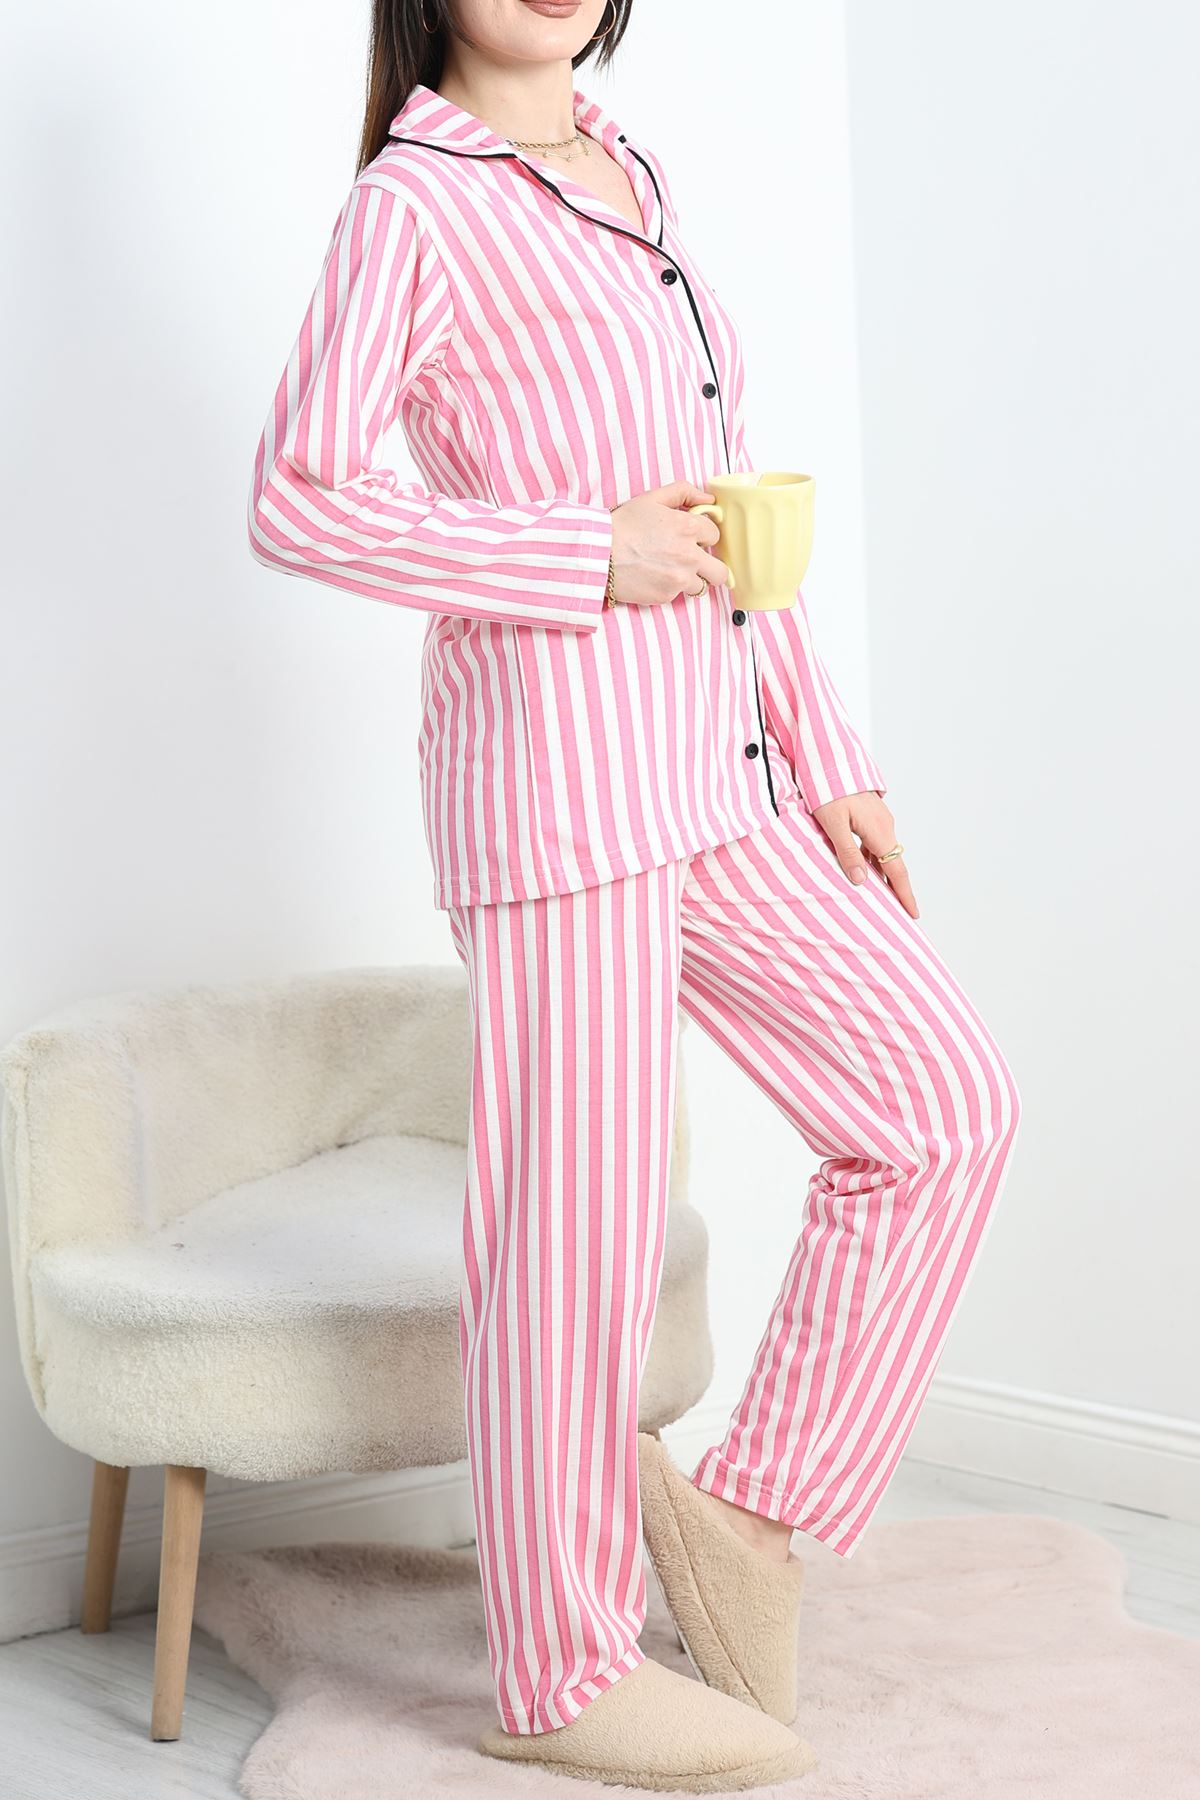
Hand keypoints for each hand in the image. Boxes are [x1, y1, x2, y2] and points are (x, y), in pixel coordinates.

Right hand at [608, 482, 732, 605]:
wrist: (598, 553)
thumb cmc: (622, 525)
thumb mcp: (652, 499)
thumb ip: (683, 492)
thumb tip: (708, 500)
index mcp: (688, 528)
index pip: (714, 535)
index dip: (702, 535)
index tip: (692, 537)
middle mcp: (689, 556)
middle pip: (720, 571)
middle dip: (711, 566)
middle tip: (696, 562)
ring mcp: (679, 579)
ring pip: (701, 586)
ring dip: (690, 579)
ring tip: (670, 570)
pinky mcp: (666, 596)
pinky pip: (677, 595)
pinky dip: (669, 587)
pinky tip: (653, 576)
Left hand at [812, 790, 918, 918]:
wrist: (830, 761)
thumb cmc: (829, 790)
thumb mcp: (833, 824)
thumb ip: (847, 852)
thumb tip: (861, 880)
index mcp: (879, 831)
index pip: (897, 871)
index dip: (904, 894)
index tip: (913, 914)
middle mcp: (885, 826)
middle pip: (894, 865)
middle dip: (898, 890)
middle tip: (900, 912)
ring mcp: (879, 820)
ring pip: (884, 854)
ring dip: (884, 875)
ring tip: (881, 897)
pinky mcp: (871, 815)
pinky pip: (876, 844)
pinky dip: (874, 860)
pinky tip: (863, 868)